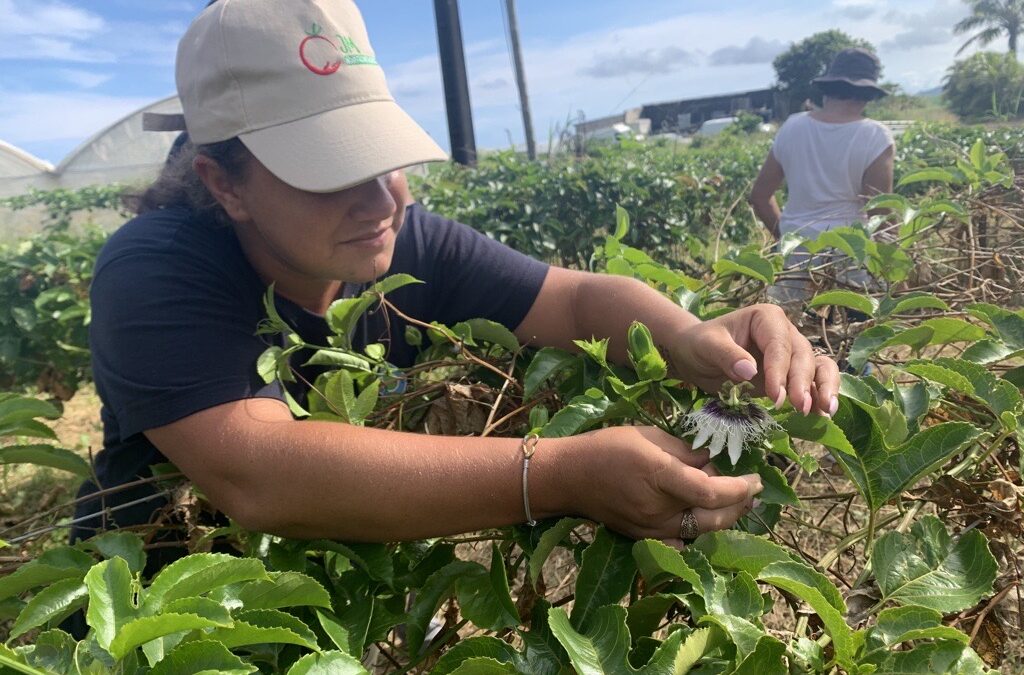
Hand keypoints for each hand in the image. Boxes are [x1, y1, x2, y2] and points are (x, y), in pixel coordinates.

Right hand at [564, 426, 762, 541]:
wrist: (567, 477)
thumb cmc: (606, 447)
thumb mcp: (648, 436)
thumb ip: (683, 450)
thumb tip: (711, 461)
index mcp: (660, 476)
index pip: (711, 491)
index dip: (739, 488)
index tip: (755, 479)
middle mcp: (658, 509)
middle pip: (713, 518)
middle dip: (739, 505)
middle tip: (752, 490)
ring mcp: (651, 529)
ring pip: (701, 532)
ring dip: (723, 518)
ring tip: (736, 502)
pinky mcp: (644, 539)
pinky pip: (681, 542)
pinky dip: (697, 534)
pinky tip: (703, 520)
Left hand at [669, 304, 839, 415]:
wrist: (697, 355)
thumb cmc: (701, 344)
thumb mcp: (706, 345)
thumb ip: (726, 355)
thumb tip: (749, 371)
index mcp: (766, 318)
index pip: (778, 345)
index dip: (779, 370)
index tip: (775, 396)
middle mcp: (785, 333)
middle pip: (802, 356)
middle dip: (802, 382)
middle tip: (799, 407)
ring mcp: (790, 354)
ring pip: (817, 366)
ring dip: (824, 387)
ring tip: (826, 410)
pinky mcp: (790, 375)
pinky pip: (813, 382)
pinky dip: (819, 396)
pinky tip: (822, 415)